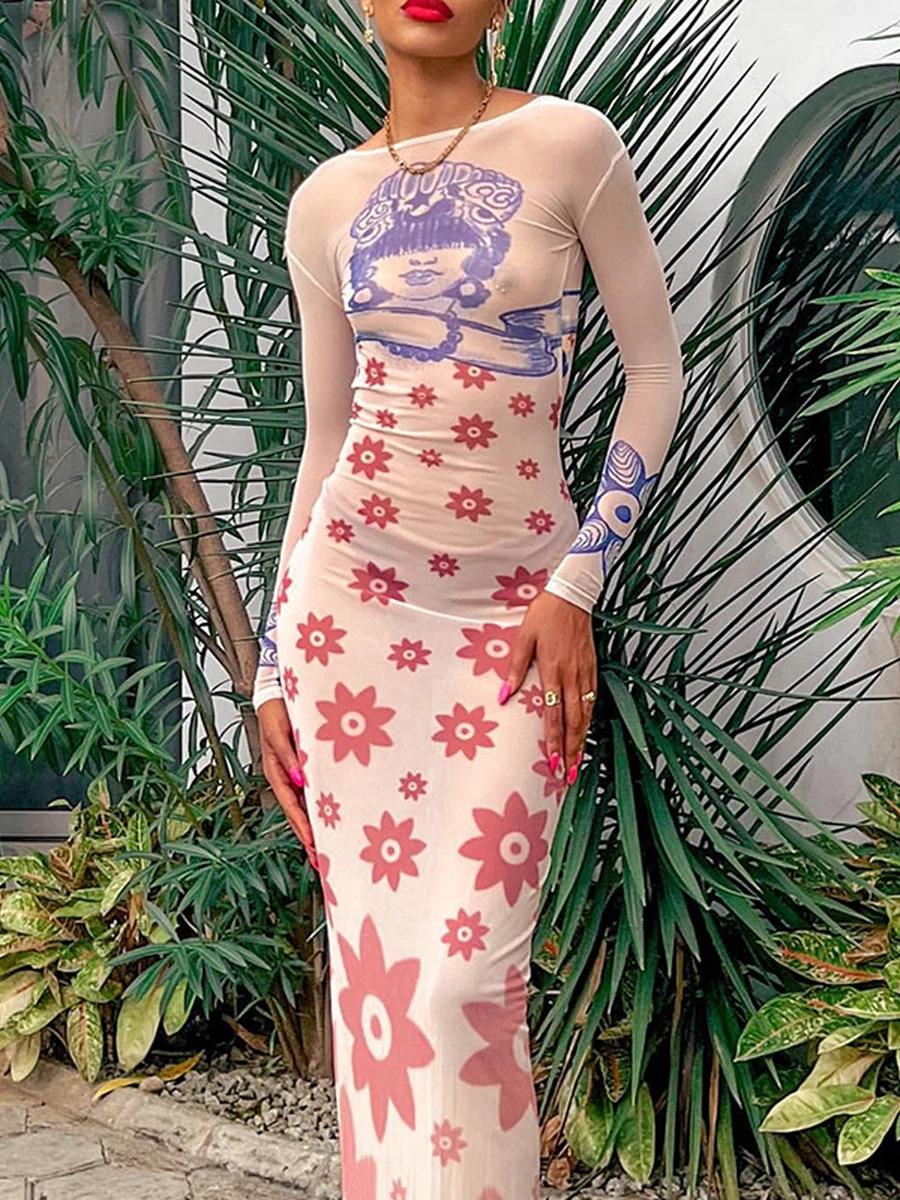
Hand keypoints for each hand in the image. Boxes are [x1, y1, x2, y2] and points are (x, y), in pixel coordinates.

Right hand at [257, 697, 318, 870]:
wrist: (280, 691)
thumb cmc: (277, 711)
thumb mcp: (279, 732)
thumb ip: (289, 756)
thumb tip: (299, 781)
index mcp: (276, 771)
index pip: (290, 805)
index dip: (302, 825)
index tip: (313, 844)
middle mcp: (287, 777)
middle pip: (299, 813)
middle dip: (309, 838)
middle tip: (321, 862)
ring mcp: (297, 773)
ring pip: (308, 806)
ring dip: (317, 827)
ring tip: (327, 851)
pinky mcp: (308, 765)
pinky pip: (316, 790)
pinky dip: (322, 808)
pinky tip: (334, 820)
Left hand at [500, 591, 596, 782]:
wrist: (572, 596)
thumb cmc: (545, 615)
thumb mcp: (524, 639)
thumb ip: (515, 669)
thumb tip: (504, 696)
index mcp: (554, 671)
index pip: (554, 716)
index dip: (554, 742)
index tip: (553, 763)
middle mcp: (572, 677)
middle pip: (574, 722)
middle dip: (571, 751)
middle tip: (567, 775)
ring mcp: (585, 674)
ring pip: (586, 715)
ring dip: (582, 741)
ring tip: (578, 763)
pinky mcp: (593, 668)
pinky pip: (592, 701)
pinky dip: (589, 720)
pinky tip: (585, 733)